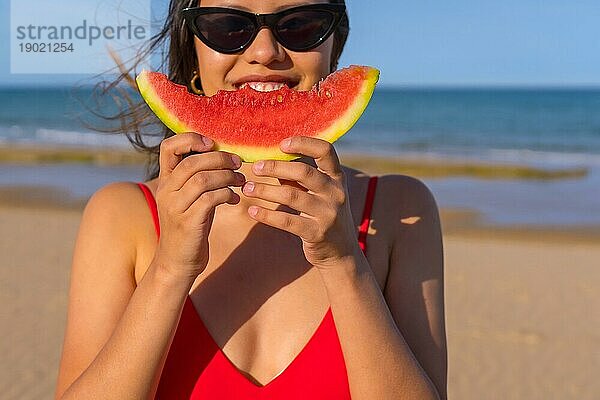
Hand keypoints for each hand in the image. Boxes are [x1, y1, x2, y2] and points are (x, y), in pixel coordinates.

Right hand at [153, 133, 244, 280]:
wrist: (177, 263)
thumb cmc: (190, 228)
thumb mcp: (191, 199)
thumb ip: (200, 179)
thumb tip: (225, 157)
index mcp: (166, 181)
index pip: (168, 148)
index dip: (190, 139)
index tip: (212, 144)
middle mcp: (166, 192)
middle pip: (192, 163)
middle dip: (219, 159)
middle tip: (238, 163)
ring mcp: (175, 208)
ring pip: (201, 180)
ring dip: (227, 177)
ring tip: (240, 181)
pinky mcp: (187, 223)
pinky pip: (210, 199)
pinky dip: (227, 194)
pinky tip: (235, 198)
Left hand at [241, 136, 360, 269]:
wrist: (342, 253)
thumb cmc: (324, 216)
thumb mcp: (320, 194)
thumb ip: (300, 179)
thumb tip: (271, 160)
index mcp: (337, 178)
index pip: (325, 151)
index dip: (304, 143)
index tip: (281, 144)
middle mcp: (336, 193)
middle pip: (303, 172)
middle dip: (275, 168)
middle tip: (255, 168)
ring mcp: (328, 214)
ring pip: (291, 196)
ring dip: (265, 191)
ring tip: (247, 188)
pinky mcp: (317, 233)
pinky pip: (287, 221)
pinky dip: (267, 215)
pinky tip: (252, 211)